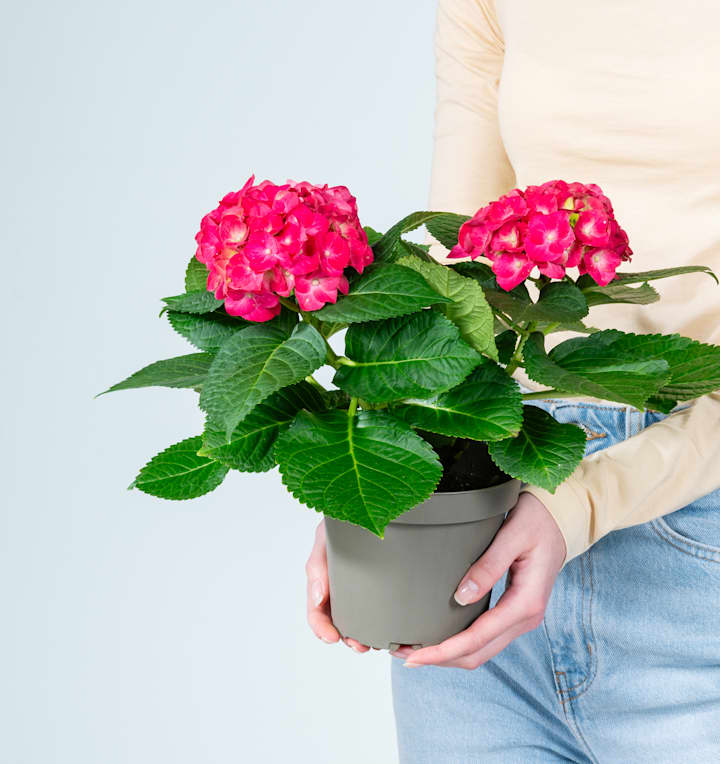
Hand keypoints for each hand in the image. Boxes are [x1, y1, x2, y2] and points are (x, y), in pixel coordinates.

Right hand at [305, 519, 372, 652]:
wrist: (375, 506)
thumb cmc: (345, 521)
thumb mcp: (326, 537)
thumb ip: (318, 563)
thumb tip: (318, 596)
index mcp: (324, 577)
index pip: (316, 609)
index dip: (320, 626)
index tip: (331, 637)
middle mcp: (340, 585)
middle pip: (338, 620)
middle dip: (346, 637)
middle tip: (359, 646)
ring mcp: (359, 586)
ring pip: (357, 618)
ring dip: (362, 635)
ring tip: (373, 643)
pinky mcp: (379, 584)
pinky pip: (377, 608)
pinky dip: (378, 622)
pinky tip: (386, 628)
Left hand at [391, 492, 565, 669]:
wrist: (560, 519)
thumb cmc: (538, 521)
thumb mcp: (513, 535)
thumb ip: (489, 565)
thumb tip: (461, 597)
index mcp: (526, 603)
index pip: (478, 638)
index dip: (444, 651)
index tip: (415, 655)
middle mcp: (525, 617)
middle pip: (478, 654)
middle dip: (440, 658)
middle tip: (404, 654)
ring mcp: (520, 617)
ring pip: (481, 651)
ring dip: (449, 654)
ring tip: (415, 648)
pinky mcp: (513, 612)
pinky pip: (485, 638)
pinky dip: (461, 643)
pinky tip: (441, 636)